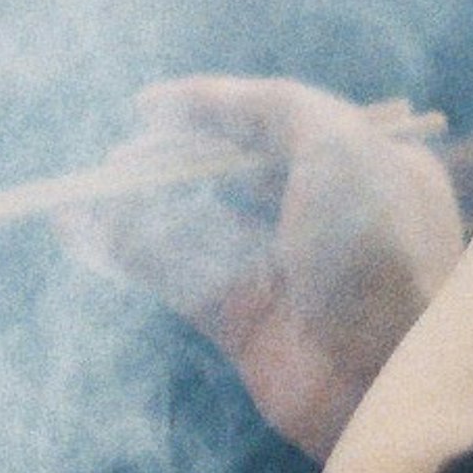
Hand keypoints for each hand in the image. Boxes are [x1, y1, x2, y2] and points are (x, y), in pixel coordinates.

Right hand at [61, 76, 465, 459]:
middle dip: (170, 161)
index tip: (146, 106)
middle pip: (231, 174)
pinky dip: (131, 254)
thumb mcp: (337, 144)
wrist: (390, 372)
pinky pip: (180, 280)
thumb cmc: (375, 247)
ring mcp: (286, 275)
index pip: (277, 123)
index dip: (211, 110)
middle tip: (116, 160)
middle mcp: (325, 218)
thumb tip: (185, 100)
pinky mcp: (249, 327)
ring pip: (198, 227)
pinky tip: (84, 231)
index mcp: (364, 166)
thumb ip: (267, 106)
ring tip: (82, 194)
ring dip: (139, 208)